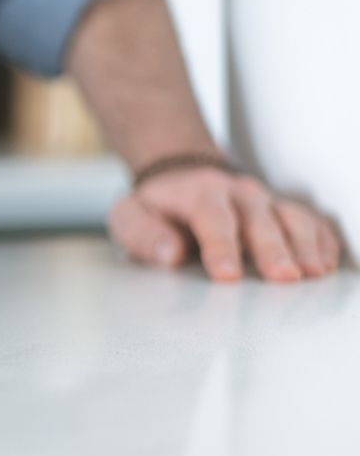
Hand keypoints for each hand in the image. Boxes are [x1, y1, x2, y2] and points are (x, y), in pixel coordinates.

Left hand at [109, 168, 340, 281]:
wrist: (181, 177)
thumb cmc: (155, 208)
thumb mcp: (130, 216)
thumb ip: (143, 234)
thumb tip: (170, 254)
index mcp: (198, 192)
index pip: (212, 217)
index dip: (221, 246)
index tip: (227, 275)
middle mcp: (238, 193)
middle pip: (260, 219)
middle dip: (274, 249)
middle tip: (285, 278)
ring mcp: (266, 201)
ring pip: (293, 217)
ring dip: (306, 245)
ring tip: (315, 274)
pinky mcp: (284, 212)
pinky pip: (311, 222)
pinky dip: (322, 241)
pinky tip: (326, 265)